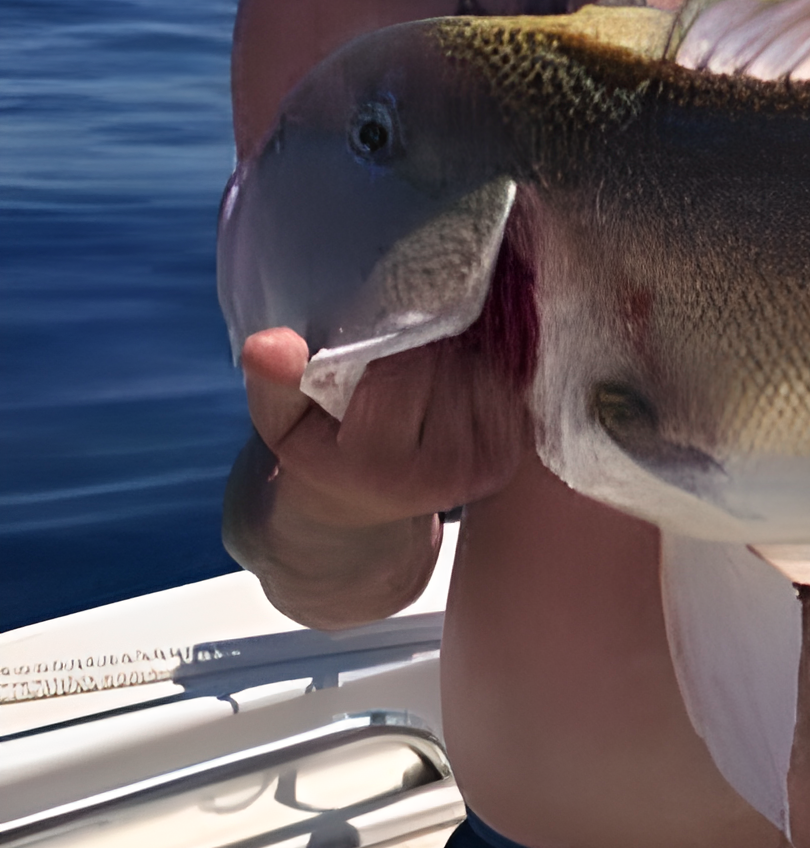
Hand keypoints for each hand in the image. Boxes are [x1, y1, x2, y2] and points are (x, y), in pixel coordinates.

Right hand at [240, 328, 526, 527]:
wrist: (358, 512)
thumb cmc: (318, 454)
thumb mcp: (283, 423)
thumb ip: (274, 383)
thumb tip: (267, 344)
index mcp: (375, 462)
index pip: (401, 368)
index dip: (390, 341)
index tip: (378, 335)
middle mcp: (438, 474)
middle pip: (447, 365)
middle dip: (426, 344)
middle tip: (403, 349)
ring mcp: (480, 471)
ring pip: (480, 371)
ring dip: (458, 356)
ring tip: (427, 370)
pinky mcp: (506, 461)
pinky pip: (504, 390)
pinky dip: (483, 376)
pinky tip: (455, 386)